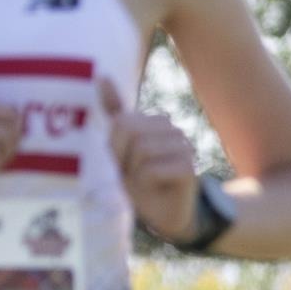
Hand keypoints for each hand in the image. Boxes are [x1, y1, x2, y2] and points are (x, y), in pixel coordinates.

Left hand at [101, 77, 200, 242]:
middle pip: (132, 132)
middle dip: (124, 158)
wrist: (165, 214)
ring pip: (143, 149)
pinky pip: (153, 169)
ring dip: (135, 172)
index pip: (123, 121)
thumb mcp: (121, 148)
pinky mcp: (189, 167)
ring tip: (144, 182)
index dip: (115, 145)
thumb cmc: (141, 181)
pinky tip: (156, 188)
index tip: (123, 162)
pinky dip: (146, 183)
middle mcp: (171, 131)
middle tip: (132, 174)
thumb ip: (115, 113)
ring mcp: (183, 147)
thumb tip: (101, 75)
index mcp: (154, 123)